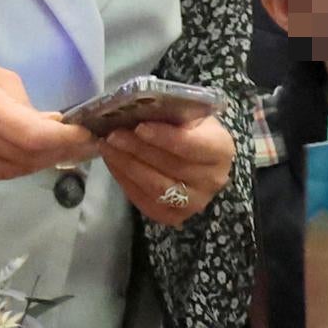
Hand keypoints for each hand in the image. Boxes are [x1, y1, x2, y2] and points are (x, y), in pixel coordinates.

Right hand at [0, 56, 88, 182]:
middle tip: (92, 141)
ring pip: (26, 169)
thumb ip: (25, 103)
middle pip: (34, 156)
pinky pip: (11, 173)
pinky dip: (31, 163)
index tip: (89, 132)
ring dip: (52, 159)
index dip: (66, 138)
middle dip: (67, 149)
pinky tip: (43, 152)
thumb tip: (51, 125)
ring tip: (73, 147)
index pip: (34, 136)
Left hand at [103, 111, 232, 227]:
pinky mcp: (174, 216)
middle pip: (170, 166)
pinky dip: (125, 181)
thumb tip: (134, 111)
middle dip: (137, 149)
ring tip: (107, 147)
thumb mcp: (188, 115)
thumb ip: (169, 114)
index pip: (192, 145)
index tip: (139, 127)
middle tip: (113, 135)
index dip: (164, 137)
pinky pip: (145, 201)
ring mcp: (195, 202)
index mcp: (221, 149)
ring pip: (156, 186)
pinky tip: (113, 163)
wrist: (199, 158)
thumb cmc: (191, 129)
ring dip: (126, 165)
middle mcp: (213, 180)